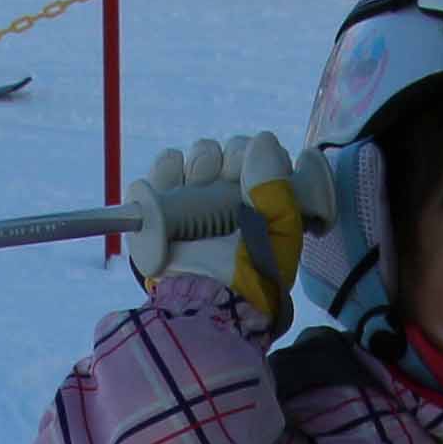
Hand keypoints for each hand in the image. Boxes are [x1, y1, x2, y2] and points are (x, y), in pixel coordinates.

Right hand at [128, 133, 304, 324]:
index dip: (257, 157)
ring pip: (200, 154)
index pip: (260, 157)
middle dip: (229, 160)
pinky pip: (165, 166)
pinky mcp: (161, 204)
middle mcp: (227, 197)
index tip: (255, 177)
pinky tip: (179, 186)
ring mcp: (194, 199)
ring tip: (201, 189)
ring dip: (202, 162)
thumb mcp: (280, 233)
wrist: (205, 304)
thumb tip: (262, 139)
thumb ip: (278, 185)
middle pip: (229, 151)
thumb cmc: (251, 276)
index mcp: (260, 203)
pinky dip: (170, 168)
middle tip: (228, 186)